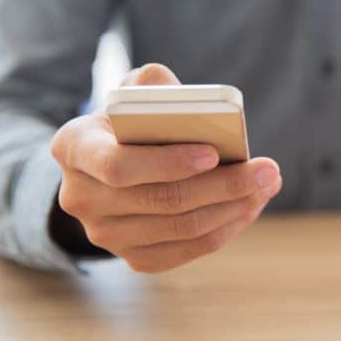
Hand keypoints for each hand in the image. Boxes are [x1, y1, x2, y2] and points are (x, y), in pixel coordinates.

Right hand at [50, 63, 281, 271]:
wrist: (110, 164)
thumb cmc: (130, 122)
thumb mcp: (132, 94)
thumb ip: (151, 84)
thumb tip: (182, 97)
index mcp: (73, 148)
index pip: (117, 165)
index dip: (166, 163)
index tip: (213, 153)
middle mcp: (81, 197)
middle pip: (161, 200)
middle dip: (223, 186)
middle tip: (267, 170)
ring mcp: (104, 234)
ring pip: (180, 228)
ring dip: (233, 208)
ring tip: (267, 185)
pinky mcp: (133, 256)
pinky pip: (186, 250)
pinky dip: (225, 229)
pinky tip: (249, 207)